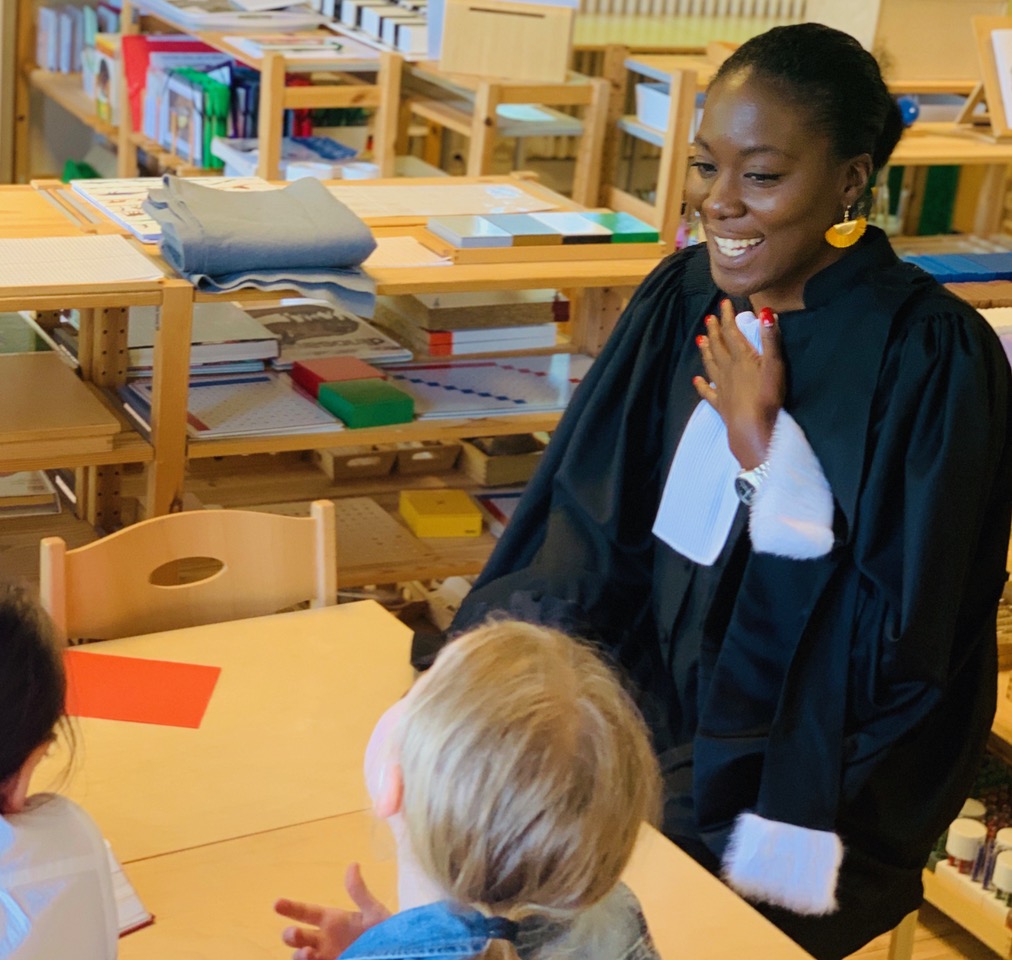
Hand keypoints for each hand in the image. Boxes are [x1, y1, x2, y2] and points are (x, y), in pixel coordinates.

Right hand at [275, 863, 391, 959]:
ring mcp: (326, 957)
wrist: (396, 952)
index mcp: (332, 921)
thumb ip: (360, 892)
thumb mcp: (373, 912)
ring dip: (298, 955)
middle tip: (295, 933)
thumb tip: (353, 864)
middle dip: (290, 935)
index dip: (291, 907)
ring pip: (299, 957)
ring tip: (308, 953)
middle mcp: (324, 940)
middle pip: (296, 937)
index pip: (306, 912)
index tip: (276, 903)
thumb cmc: (385, 931)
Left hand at [693, 300, 784, 468]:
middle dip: (714, 331)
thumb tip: (766, 311)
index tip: (723, 303)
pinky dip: (702, 384)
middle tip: (708, 318)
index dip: (727, 317)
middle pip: (719, 346)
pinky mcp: (721, 405)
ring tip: (700, 339)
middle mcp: (728, 370)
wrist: (751, 427)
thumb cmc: (766, 395)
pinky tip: (697, 380)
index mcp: (742, 358)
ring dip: (706, 351)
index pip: (732, 332)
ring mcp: (722, 388)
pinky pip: (708, 392)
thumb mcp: (774, 364)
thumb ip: (770, 338)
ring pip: (711, 365)